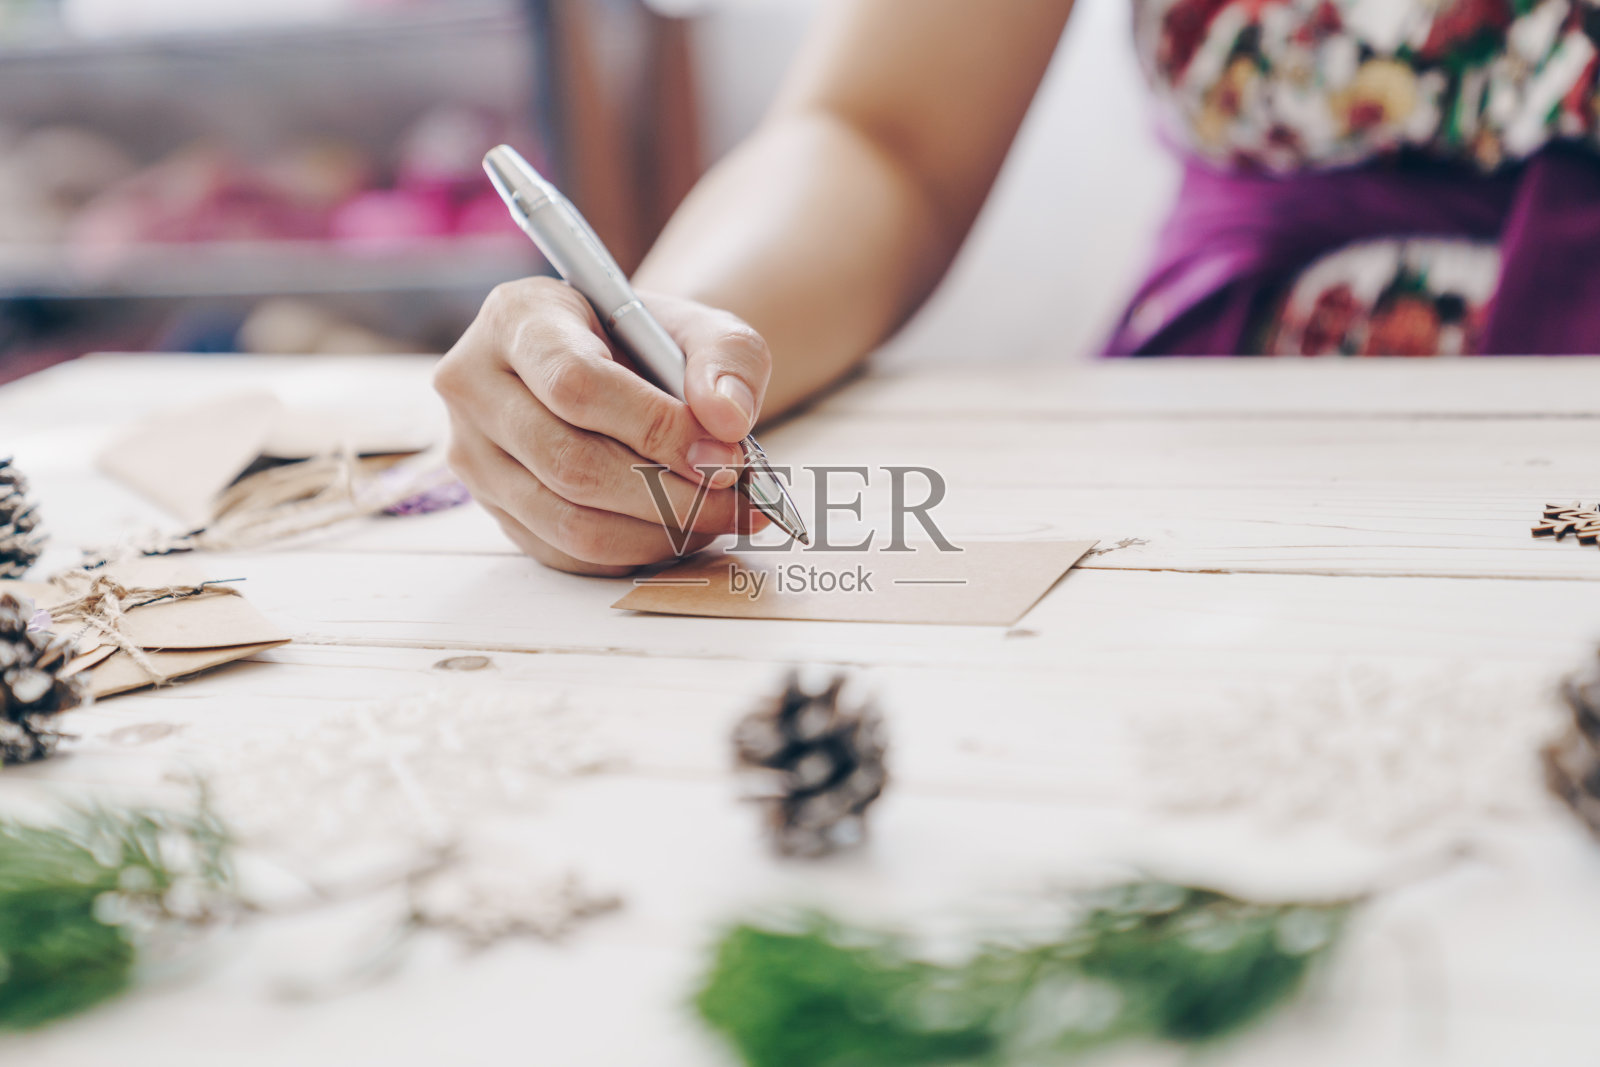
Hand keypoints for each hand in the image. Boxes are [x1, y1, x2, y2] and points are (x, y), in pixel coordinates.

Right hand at [434, 278, 771, 575]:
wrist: (617, 369)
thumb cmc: (652, 343)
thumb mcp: (701, 327)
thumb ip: (727, 362)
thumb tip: (728, 421)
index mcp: (517, 318)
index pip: (575, 384)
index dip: (654, 428)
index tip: (724, 455)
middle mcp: (474, 385)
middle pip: (569, 462)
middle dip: (667, 493)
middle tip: (736, 500)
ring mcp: (474, 454)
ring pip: (568, 521)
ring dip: (657, 532)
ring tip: (717, 518)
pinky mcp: (493, 508)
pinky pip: (566, 554)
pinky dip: (635, 553)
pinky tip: (680, 532)